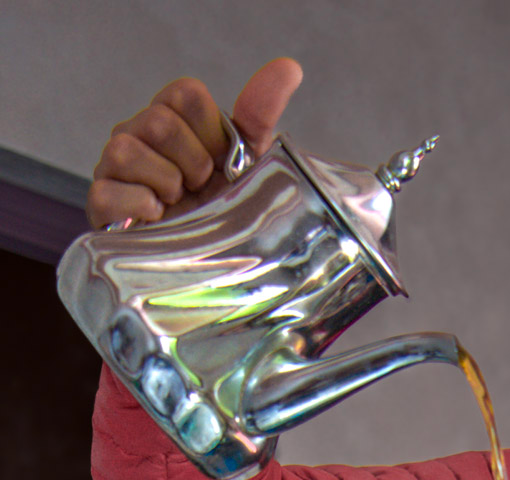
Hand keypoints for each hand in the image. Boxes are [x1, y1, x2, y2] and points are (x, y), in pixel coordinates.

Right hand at [87, 57, 302, 227]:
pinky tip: (158, 219)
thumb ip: (260, 114)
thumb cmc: (223, 208)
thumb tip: (290, 68)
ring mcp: (114, 168)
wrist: (207, 263)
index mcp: (172, 117)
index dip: (211, 134)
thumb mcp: (248, 162)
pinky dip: (137, 207)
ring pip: (124, 150)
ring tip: (178, 204)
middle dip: (192, 163)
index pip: (185, 93)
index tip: (221, 163)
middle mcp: (138, 134)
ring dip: (165, 184)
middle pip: (158, 122)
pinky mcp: (101, 205)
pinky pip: (106, 193)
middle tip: (200, 188)